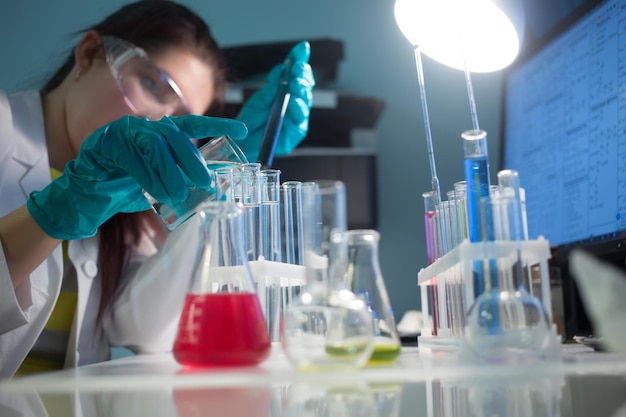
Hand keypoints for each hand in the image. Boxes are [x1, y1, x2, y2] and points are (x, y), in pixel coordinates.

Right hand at [27, 115, 246, 239]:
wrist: (90, 197)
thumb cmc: (127, 188)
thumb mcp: (164, 186)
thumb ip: (186, 181)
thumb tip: (219, 187)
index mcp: (161, 134)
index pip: (193, 124)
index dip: (217, 125)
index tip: (242, 130)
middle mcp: (145, 127)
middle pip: (176, 136)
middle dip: (192, 161)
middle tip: (204, 182)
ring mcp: (124, 132)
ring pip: (155, 145)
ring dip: (169, 172)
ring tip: (177, 193)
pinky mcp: (106, 143)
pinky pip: (131, 157)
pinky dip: (147, 176)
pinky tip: (155, 192)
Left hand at [235, 40, 315, 161]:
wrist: (239, 144)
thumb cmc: (249, 123)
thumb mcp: (258, 101)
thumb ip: (270, 88)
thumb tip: (280, 69)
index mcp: (287, 95)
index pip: (297, 75)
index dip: (300, 61)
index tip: (302, 47)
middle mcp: (295, 106)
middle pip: (305, 87)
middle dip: (302, 75)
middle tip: (297, 66)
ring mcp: (296, 121)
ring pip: (305, 103)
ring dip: (301, 91)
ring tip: (295, 82)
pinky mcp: (294, 136)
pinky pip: (298, 122)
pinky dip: (297, 110)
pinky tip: (294, 101)